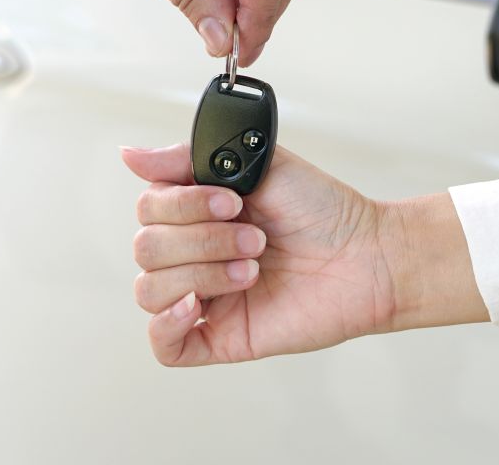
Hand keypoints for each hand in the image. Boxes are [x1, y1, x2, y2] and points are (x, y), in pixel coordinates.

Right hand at [121, 144, 487, 365]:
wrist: (368, 256)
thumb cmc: (323, 210)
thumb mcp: (257, 163)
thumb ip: (188, 158)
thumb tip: (130, 155)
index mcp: (196, 211)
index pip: (148, 208)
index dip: (183, 205)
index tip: (231, 200)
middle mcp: (194, 251)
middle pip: (145, 248)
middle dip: (202, 239)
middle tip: (256, 236)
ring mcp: (204, 295)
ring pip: (150, 291)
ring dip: (203, 273)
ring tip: (254, 268)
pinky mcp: (218, 336)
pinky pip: (163, 344)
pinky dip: (169, 322)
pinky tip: (201, 304)